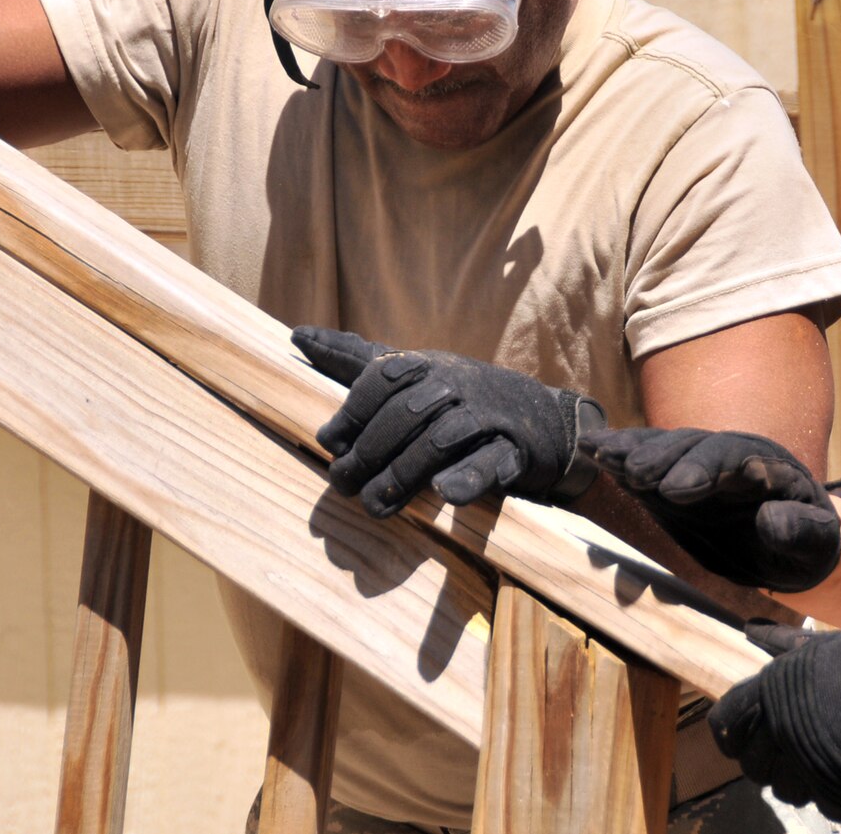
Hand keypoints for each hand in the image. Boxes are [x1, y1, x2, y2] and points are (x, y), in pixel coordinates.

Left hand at [293, 326, 606, 518]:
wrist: (544, 420)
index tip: (329, 443)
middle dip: (369, 450)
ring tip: (376, 505)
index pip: (382, 379)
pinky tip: (444, 493)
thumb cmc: (461, 398)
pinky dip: (466, 477)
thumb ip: (356, 359)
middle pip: (405, 413)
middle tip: (342, 484)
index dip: (351, 411)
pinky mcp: (514, 452)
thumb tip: (296, 335)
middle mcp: (456, 385)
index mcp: (428, 366)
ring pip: (440, 441)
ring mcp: (487, 417)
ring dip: (403, 474)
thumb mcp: (413, 373)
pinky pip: (490, 463)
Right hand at [583, 427, 840, 591]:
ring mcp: (697, 464)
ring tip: (600, 454)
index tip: (676, 491)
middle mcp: (728, 455)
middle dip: (661, 458)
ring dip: (632, 450)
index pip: (733, 457)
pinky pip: (644, 461)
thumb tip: (773, 519)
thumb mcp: (818, 544)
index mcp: (767, 466)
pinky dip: (618, 453)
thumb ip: (802, 531)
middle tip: (632, 474)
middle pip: (692, 446)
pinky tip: (590, 448)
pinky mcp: (671, 480)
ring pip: (664, 448)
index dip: (704, 469)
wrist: (791, 545)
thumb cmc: (809, 547)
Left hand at [710, 624, 840, 821]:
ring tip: (821, 759)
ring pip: (783, 790)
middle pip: (751, 765)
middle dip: (766, 758)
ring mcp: (807, 771)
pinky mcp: (835, 799)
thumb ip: (782, 644)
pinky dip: (830, 792)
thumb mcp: (824, 648)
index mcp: (771, 694)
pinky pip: (819, 803)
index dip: (732, 730)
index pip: (726, 723)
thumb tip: (750, 630)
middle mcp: (781, 735)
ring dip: (797, 778)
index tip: (745, 733)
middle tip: (790, 747)